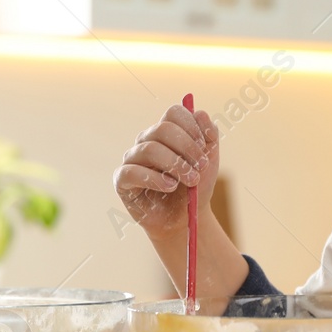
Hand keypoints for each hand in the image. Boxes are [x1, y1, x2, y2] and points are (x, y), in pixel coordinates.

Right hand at [113, 103, 219, 240]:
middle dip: (187, 147)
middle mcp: (146, 140)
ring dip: (175, 164)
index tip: (205, 145)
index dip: (191, 126)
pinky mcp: (122, 180)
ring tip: (191, 180)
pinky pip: (132, 171)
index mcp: (166, 132)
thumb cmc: (195, 187)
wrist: (186, 218)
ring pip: (150, 149)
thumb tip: (199, 112)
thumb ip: (209, 136)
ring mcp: (132, 159)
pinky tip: (170, 187)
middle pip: (163, 129)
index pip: (173, 113)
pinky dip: (155, 179)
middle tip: (200, 166)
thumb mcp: (209, 161)